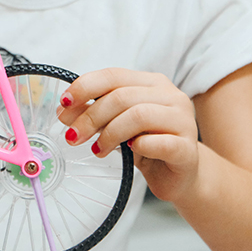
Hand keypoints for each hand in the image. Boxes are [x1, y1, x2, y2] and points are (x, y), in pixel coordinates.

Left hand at [57, 68, 200, 203]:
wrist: (178, 175)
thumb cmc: (144, 145)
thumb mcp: (113, 124)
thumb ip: (92, 112)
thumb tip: (64, 111)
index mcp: (150, 83)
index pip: (112, 75)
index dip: (84, 87)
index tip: (64, 103)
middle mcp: (170, 96)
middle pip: (121, 96)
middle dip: (90, 117)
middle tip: (73, 136)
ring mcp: (183, 120)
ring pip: (138, 115)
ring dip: (110, 133)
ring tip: (98, 149)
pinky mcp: (188, 149)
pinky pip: (160, 142)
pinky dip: (139, 146)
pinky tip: (130, 152)